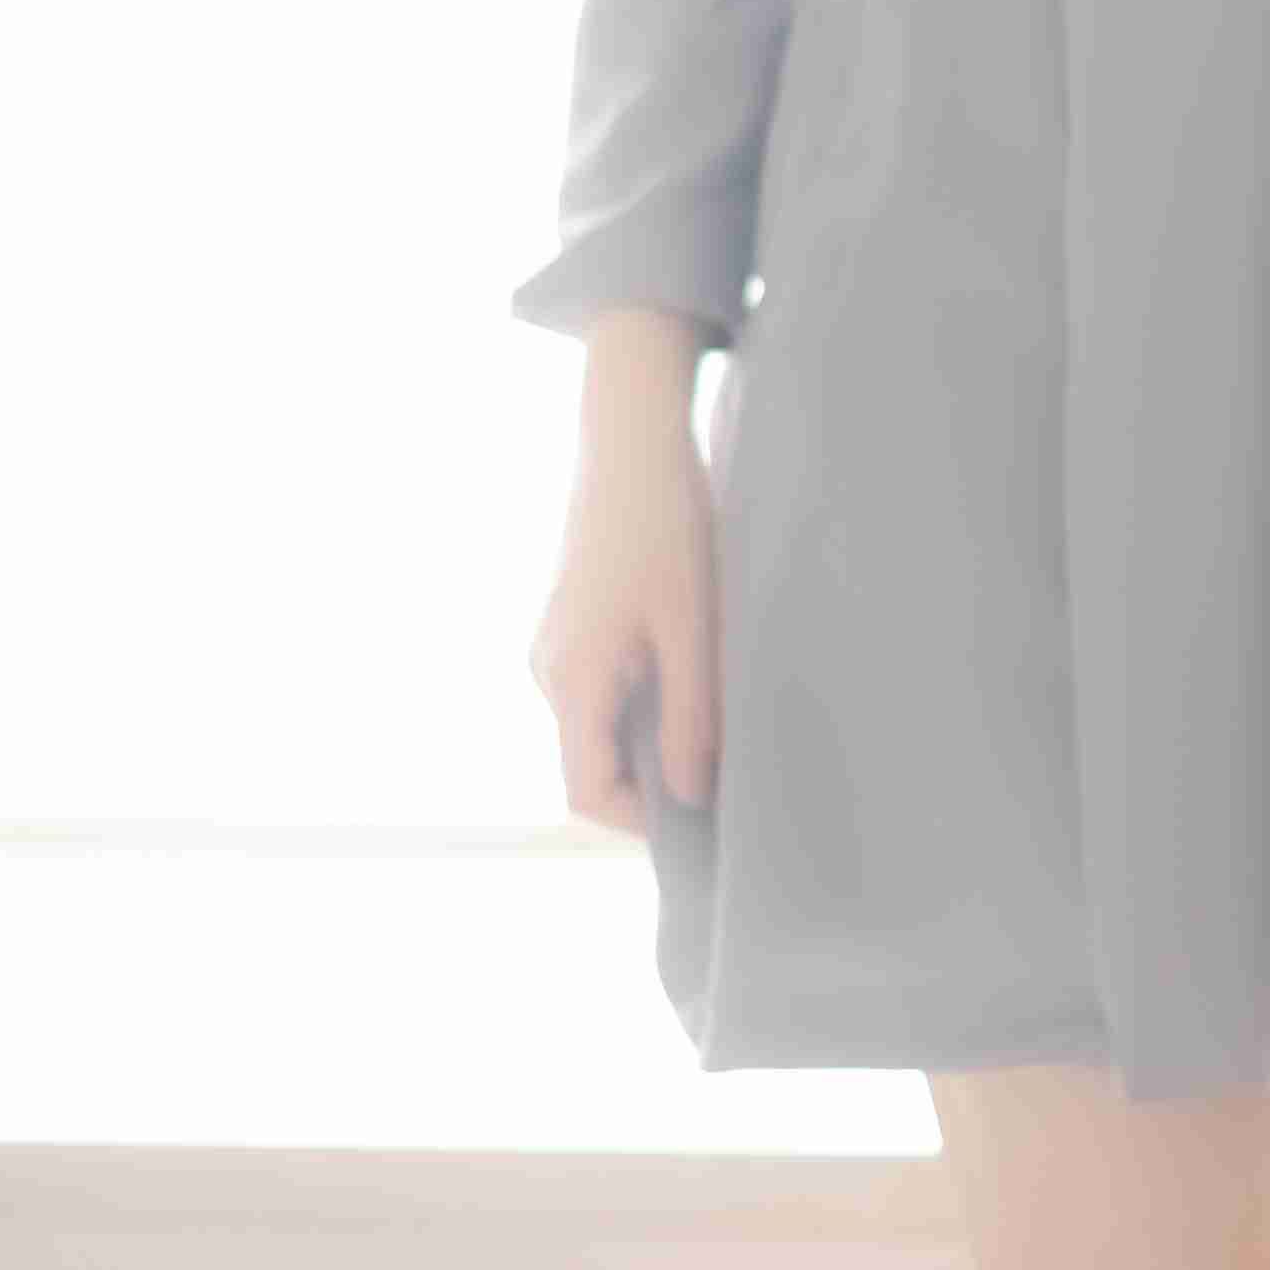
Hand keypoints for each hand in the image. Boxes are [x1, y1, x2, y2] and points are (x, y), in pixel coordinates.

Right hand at [531, 356, 720, 830]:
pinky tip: (689, 680)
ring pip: (596, 727)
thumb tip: (693, 795)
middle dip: (650, 785)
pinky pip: (598, 692)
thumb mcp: (691, 628)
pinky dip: (639, 705)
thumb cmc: (664, 528)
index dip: (637, 825)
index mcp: (573, 679)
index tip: (699, 826)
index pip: (586, 791)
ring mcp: (553, 647)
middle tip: (721, 782)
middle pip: (590, 763)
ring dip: (648, 741)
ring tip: (712, 726)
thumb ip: (690, 716)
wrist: (629, 443)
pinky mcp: (569, 626)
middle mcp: (548, 671)